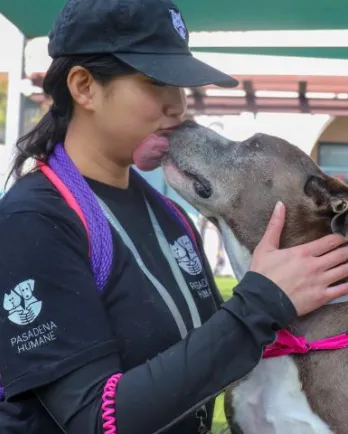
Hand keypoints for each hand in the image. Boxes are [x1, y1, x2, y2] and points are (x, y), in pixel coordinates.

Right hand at [249, 201, 347, 315]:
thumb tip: (280, 204)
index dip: (342, 237)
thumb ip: (275, 226)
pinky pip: (343, 290)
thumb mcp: (265, 247)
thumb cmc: (262, 273)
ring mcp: (320, 282)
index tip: (345, 236)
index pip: (331, 241)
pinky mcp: (321, 297)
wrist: (260, 301)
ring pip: (345, 270)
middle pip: (342, 254)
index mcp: (304, 252)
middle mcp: (315, 265)